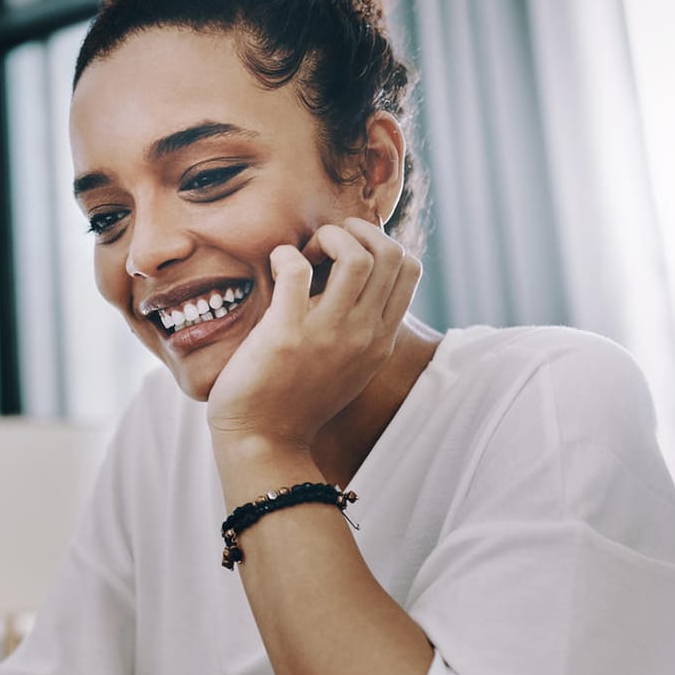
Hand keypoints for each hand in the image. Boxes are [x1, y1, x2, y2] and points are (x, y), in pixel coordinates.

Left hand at [206, 217, 420, 448]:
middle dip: (356, 232)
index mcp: (381, 339)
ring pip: (356, 256)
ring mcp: (328, 334)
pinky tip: (275, 266)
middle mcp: (364, 334)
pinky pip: (297, 269)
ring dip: (327, 238)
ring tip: (304, 255)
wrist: (263, 441)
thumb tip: (354, 278)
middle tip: (323, 247)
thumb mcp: (348, 366)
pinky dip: (286, 255)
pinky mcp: (287, 332)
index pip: (410, 267)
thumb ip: (361, 329)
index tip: (345, 255)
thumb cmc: (296, 399)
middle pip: (390, 253)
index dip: (379, 243)